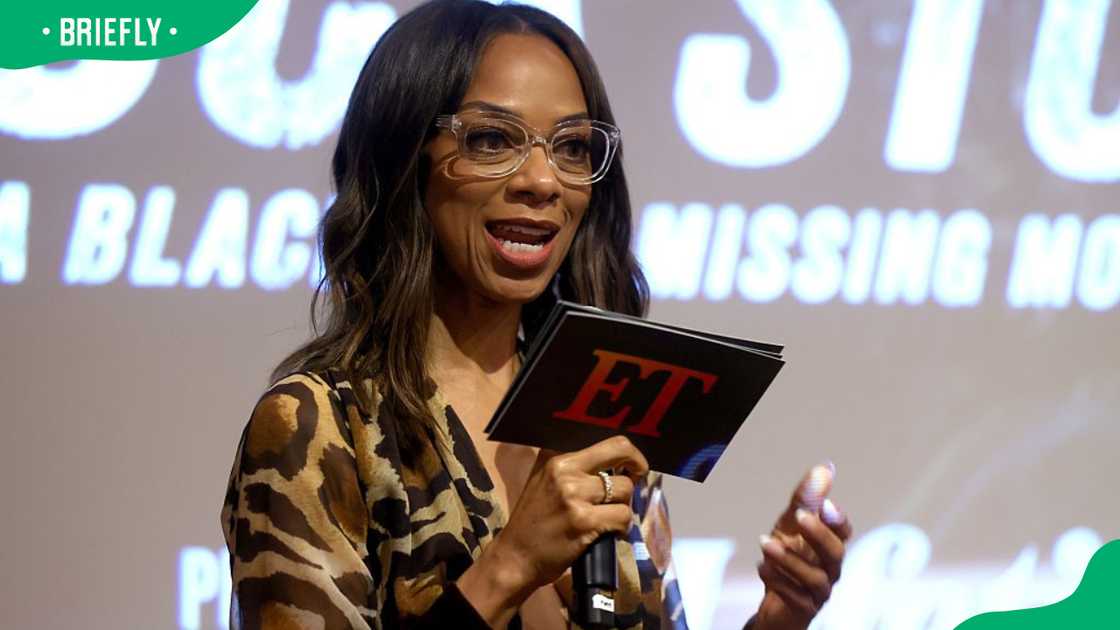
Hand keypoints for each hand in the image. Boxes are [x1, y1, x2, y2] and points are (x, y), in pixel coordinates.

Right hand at [457, 436, 647, 625]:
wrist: (515, 556)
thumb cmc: (532, 520)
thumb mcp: (543, 480)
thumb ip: (572, 465)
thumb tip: (613, 459)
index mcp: (557, 457)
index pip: (609, 442)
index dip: (629, 455)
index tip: (631, 467)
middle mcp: (565, 470)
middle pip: (622, 454)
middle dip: (637, 471)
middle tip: (634, 484)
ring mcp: (574, 496)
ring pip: (625, 490)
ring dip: (624, 507)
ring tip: (609, 517)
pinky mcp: (584, 522)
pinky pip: (622, 517)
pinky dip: (622, 528)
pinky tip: (608, 533)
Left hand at [753, 463, 851, 629]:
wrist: (776, 602)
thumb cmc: (788, 558)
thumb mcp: (790, 526)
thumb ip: (806, 500)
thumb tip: (825, 468)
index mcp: (829, 545)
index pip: (843, 531)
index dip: (838, 519)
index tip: (825, 504)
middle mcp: (830, 568)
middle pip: (835, 553)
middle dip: (819, 534)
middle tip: (798, 517)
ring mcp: (819, 591)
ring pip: (814, 577)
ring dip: (789, 559)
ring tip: (765, 543)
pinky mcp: (804, 609)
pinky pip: (795, 597)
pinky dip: (778, 582)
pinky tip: (762, 569)